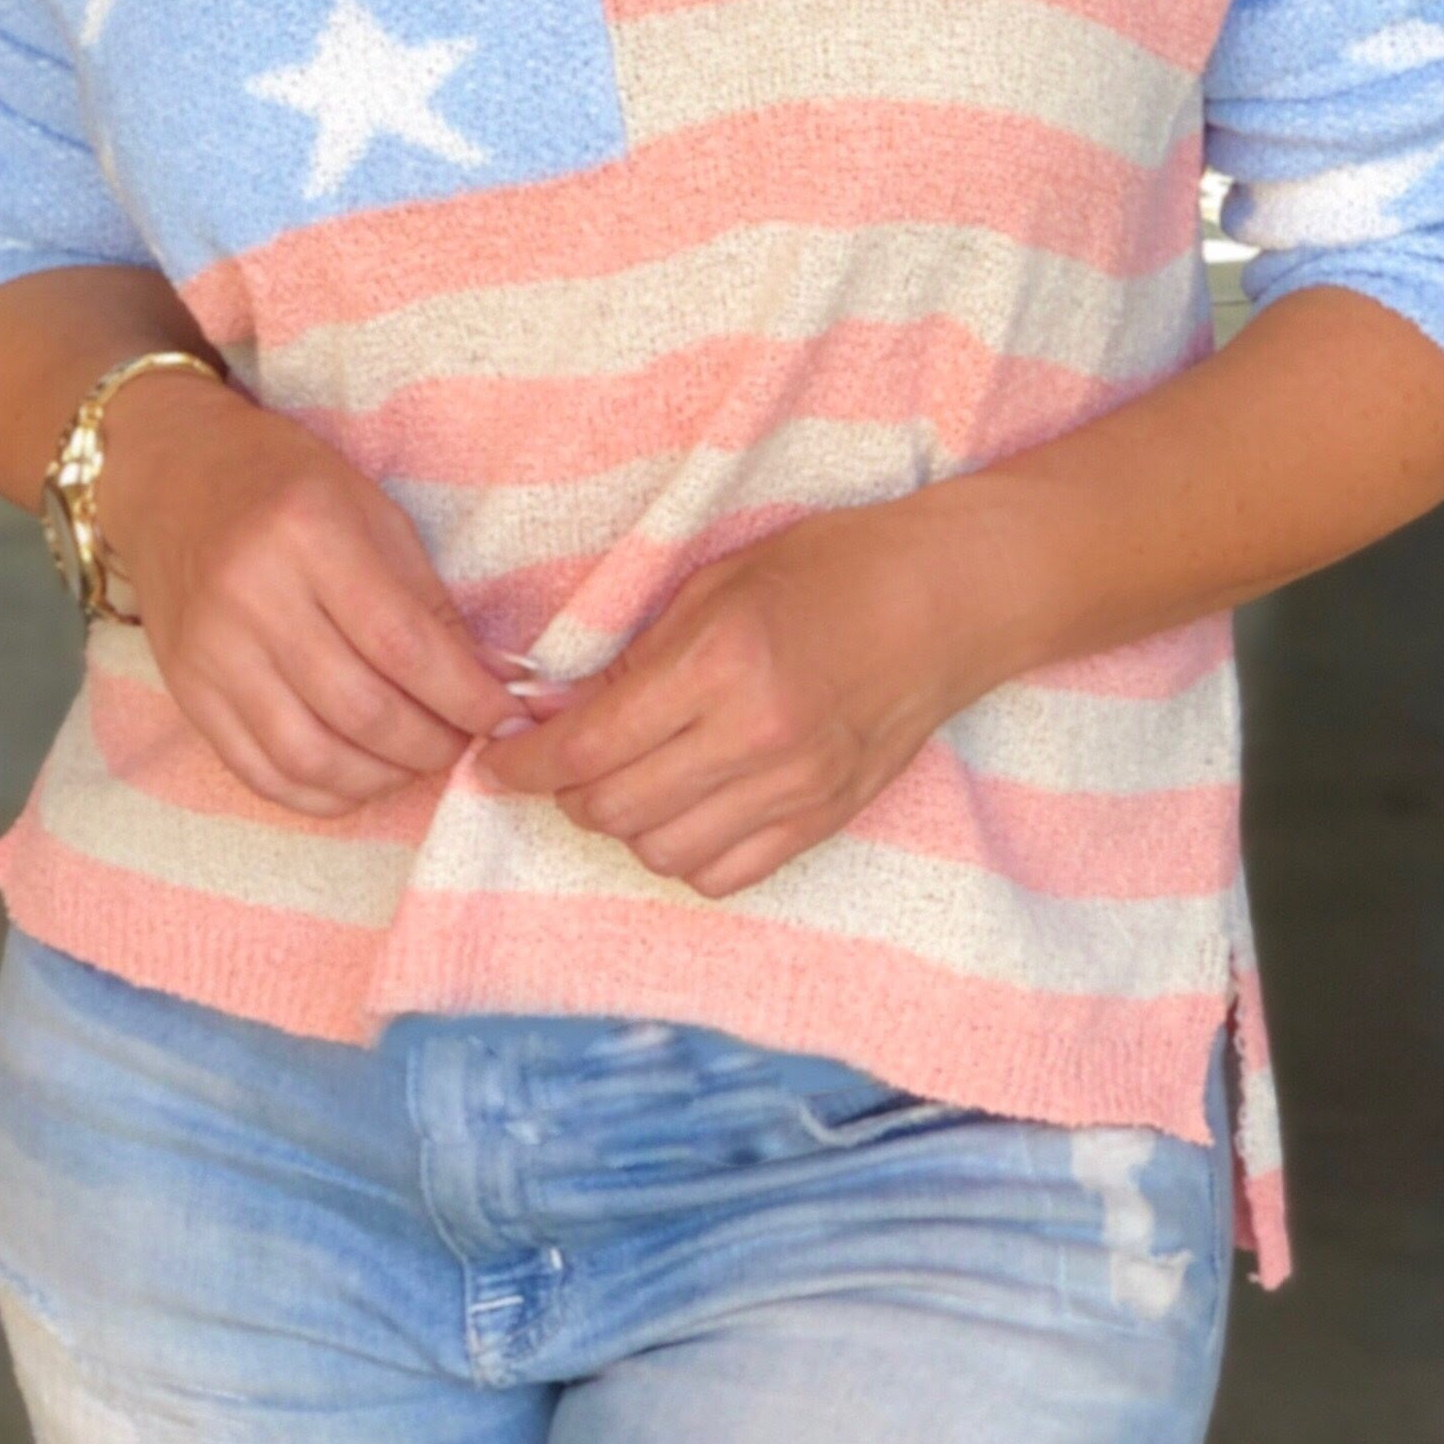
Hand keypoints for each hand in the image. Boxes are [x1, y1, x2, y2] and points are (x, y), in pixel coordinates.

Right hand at [99, 370, 513, 817]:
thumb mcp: (370, 510)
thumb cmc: (285, 483)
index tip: (508, 719)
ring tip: (416, 761)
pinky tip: (359, 778)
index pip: (402, 644)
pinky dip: (320, 795)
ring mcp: (211, 651)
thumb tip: (488, 683)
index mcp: (307, 532)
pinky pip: (260, 771)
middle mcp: (251, 596)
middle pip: (360, 708)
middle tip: (466, 743)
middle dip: (432, 744)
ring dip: (381, 778)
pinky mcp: (187, 691)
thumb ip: (426, 600)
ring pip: (310, 756)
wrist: (170, 477)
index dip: (466, 696)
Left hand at [479, 507, 970, 898]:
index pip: (587, 746)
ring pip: (661, 851)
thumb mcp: (716, 584)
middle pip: (613, 808)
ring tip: (624, 782)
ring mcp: (794, 788)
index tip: (497, 763)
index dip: (524, 765)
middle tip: (561, 762)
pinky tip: (681, 813)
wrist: (946, 601)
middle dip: (566, 792)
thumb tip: (562, 712)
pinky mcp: (823, 819)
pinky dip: (684, 854)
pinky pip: (725, 873)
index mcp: (718, 664)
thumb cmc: (828, 570)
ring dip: (623, 825)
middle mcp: (754, 737)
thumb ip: (640, 655)